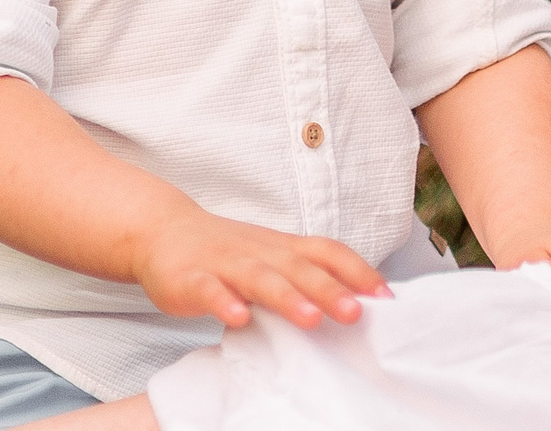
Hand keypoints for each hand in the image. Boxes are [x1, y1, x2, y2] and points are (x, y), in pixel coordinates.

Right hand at [131, 207, 387, 330]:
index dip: (358, 272)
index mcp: (283, 248)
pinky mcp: (191, 279)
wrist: (164, 231)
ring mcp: (226, 265)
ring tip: (311, 320)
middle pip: (300, 268)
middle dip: (330, 290)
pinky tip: (237, 319)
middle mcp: (261, 253)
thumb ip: (306, 276)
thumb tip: (356, 301)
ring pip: (260, 279)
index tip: (386, 298)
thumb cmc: (229, 252)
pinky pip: (209, 291)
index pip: (328, 252)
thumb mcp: (272, 258)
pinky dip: (223, 303)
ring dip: (287, 298)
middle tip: (357, 313)